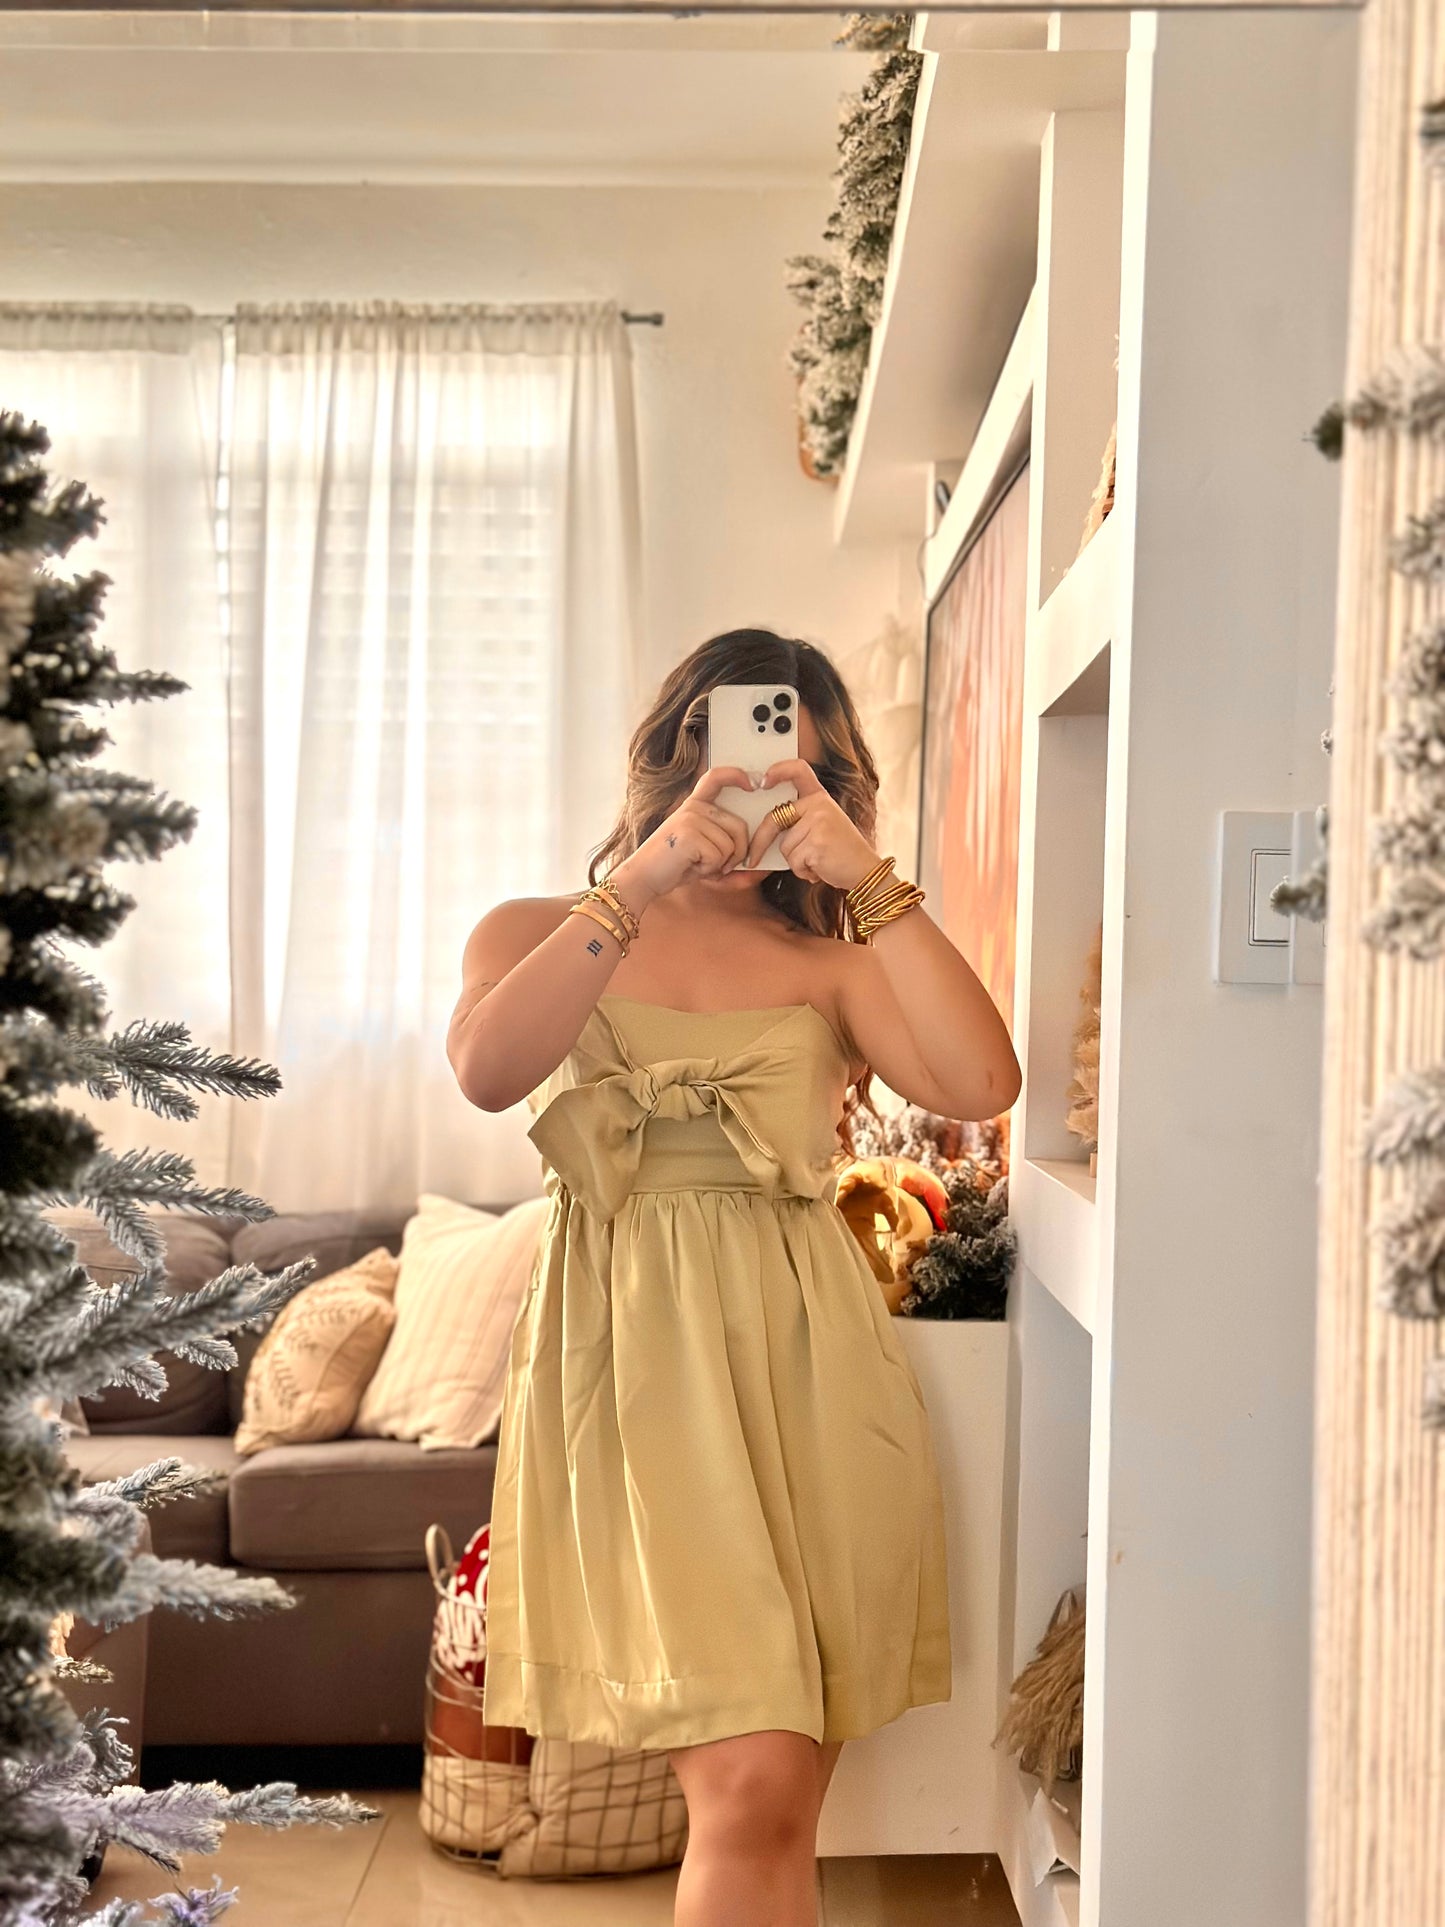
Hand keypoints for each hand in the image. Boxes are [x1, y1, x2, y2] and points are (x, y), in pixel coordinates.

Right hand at [610, 764, 753, 909]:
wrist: (643, 877)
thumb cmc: (675, 867)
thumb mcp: (704, 855)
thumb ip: (728, 855)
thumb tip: (761, 871)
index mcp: (694, 805)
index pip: (715, 778)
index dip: (735, 775)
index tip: (752, 783)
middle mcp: (693, 807)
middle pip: (739, 827)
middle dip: (738, 853)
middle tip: (718, 866)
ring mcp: (690, 818)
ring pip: (730, 845)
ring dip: (719, 864)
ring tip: (696, 863)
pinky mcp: (689, 834)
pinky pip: (719, 856)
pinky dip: (709, 870)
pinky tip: (690, 866)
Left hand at [745, 760, 880, 887]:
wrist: (865, 870)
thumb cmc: (840, 852)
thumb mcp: (824, 825)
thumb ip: (801, 818)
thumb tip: (764, 827)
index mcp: (820, 797)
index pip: (799, 770)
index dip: (779, 770)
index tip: (763, 781)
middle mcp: (819, 805)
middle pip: (774, 819)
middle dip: (760, 842)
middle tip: (752, 859)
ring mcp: (819, 823)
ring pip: (784, 846)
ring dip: (796, 861)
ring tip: (817, 861)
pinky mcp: (817, 843)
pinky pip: (794, 861)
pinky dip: (802, 871)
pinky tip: (819, 869)